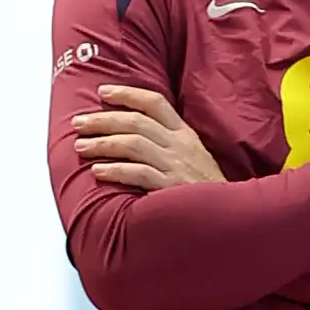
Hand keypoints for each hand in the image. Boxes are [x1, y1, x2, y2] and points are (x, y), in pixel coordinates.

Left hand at [70, 81, 222, 193]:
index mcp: (185, 134)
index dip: (127, 94)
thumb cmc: (206, 190)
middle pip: (136, 122)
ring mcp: (177, 166)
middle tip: (79, 122)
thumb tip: (132, 133)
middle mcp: (180, 145)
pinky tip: (98, 172)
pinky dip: (115, 170)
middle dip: (102, 120)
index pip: (154, 103)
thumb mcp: (193, 158)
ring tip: (81, 146)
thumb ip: (168, 143)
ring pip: (133, 144)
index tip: (103, 93)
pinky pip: (139, 174)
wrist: (230, 217)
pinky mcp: (172, 188)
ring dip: (102, 144)